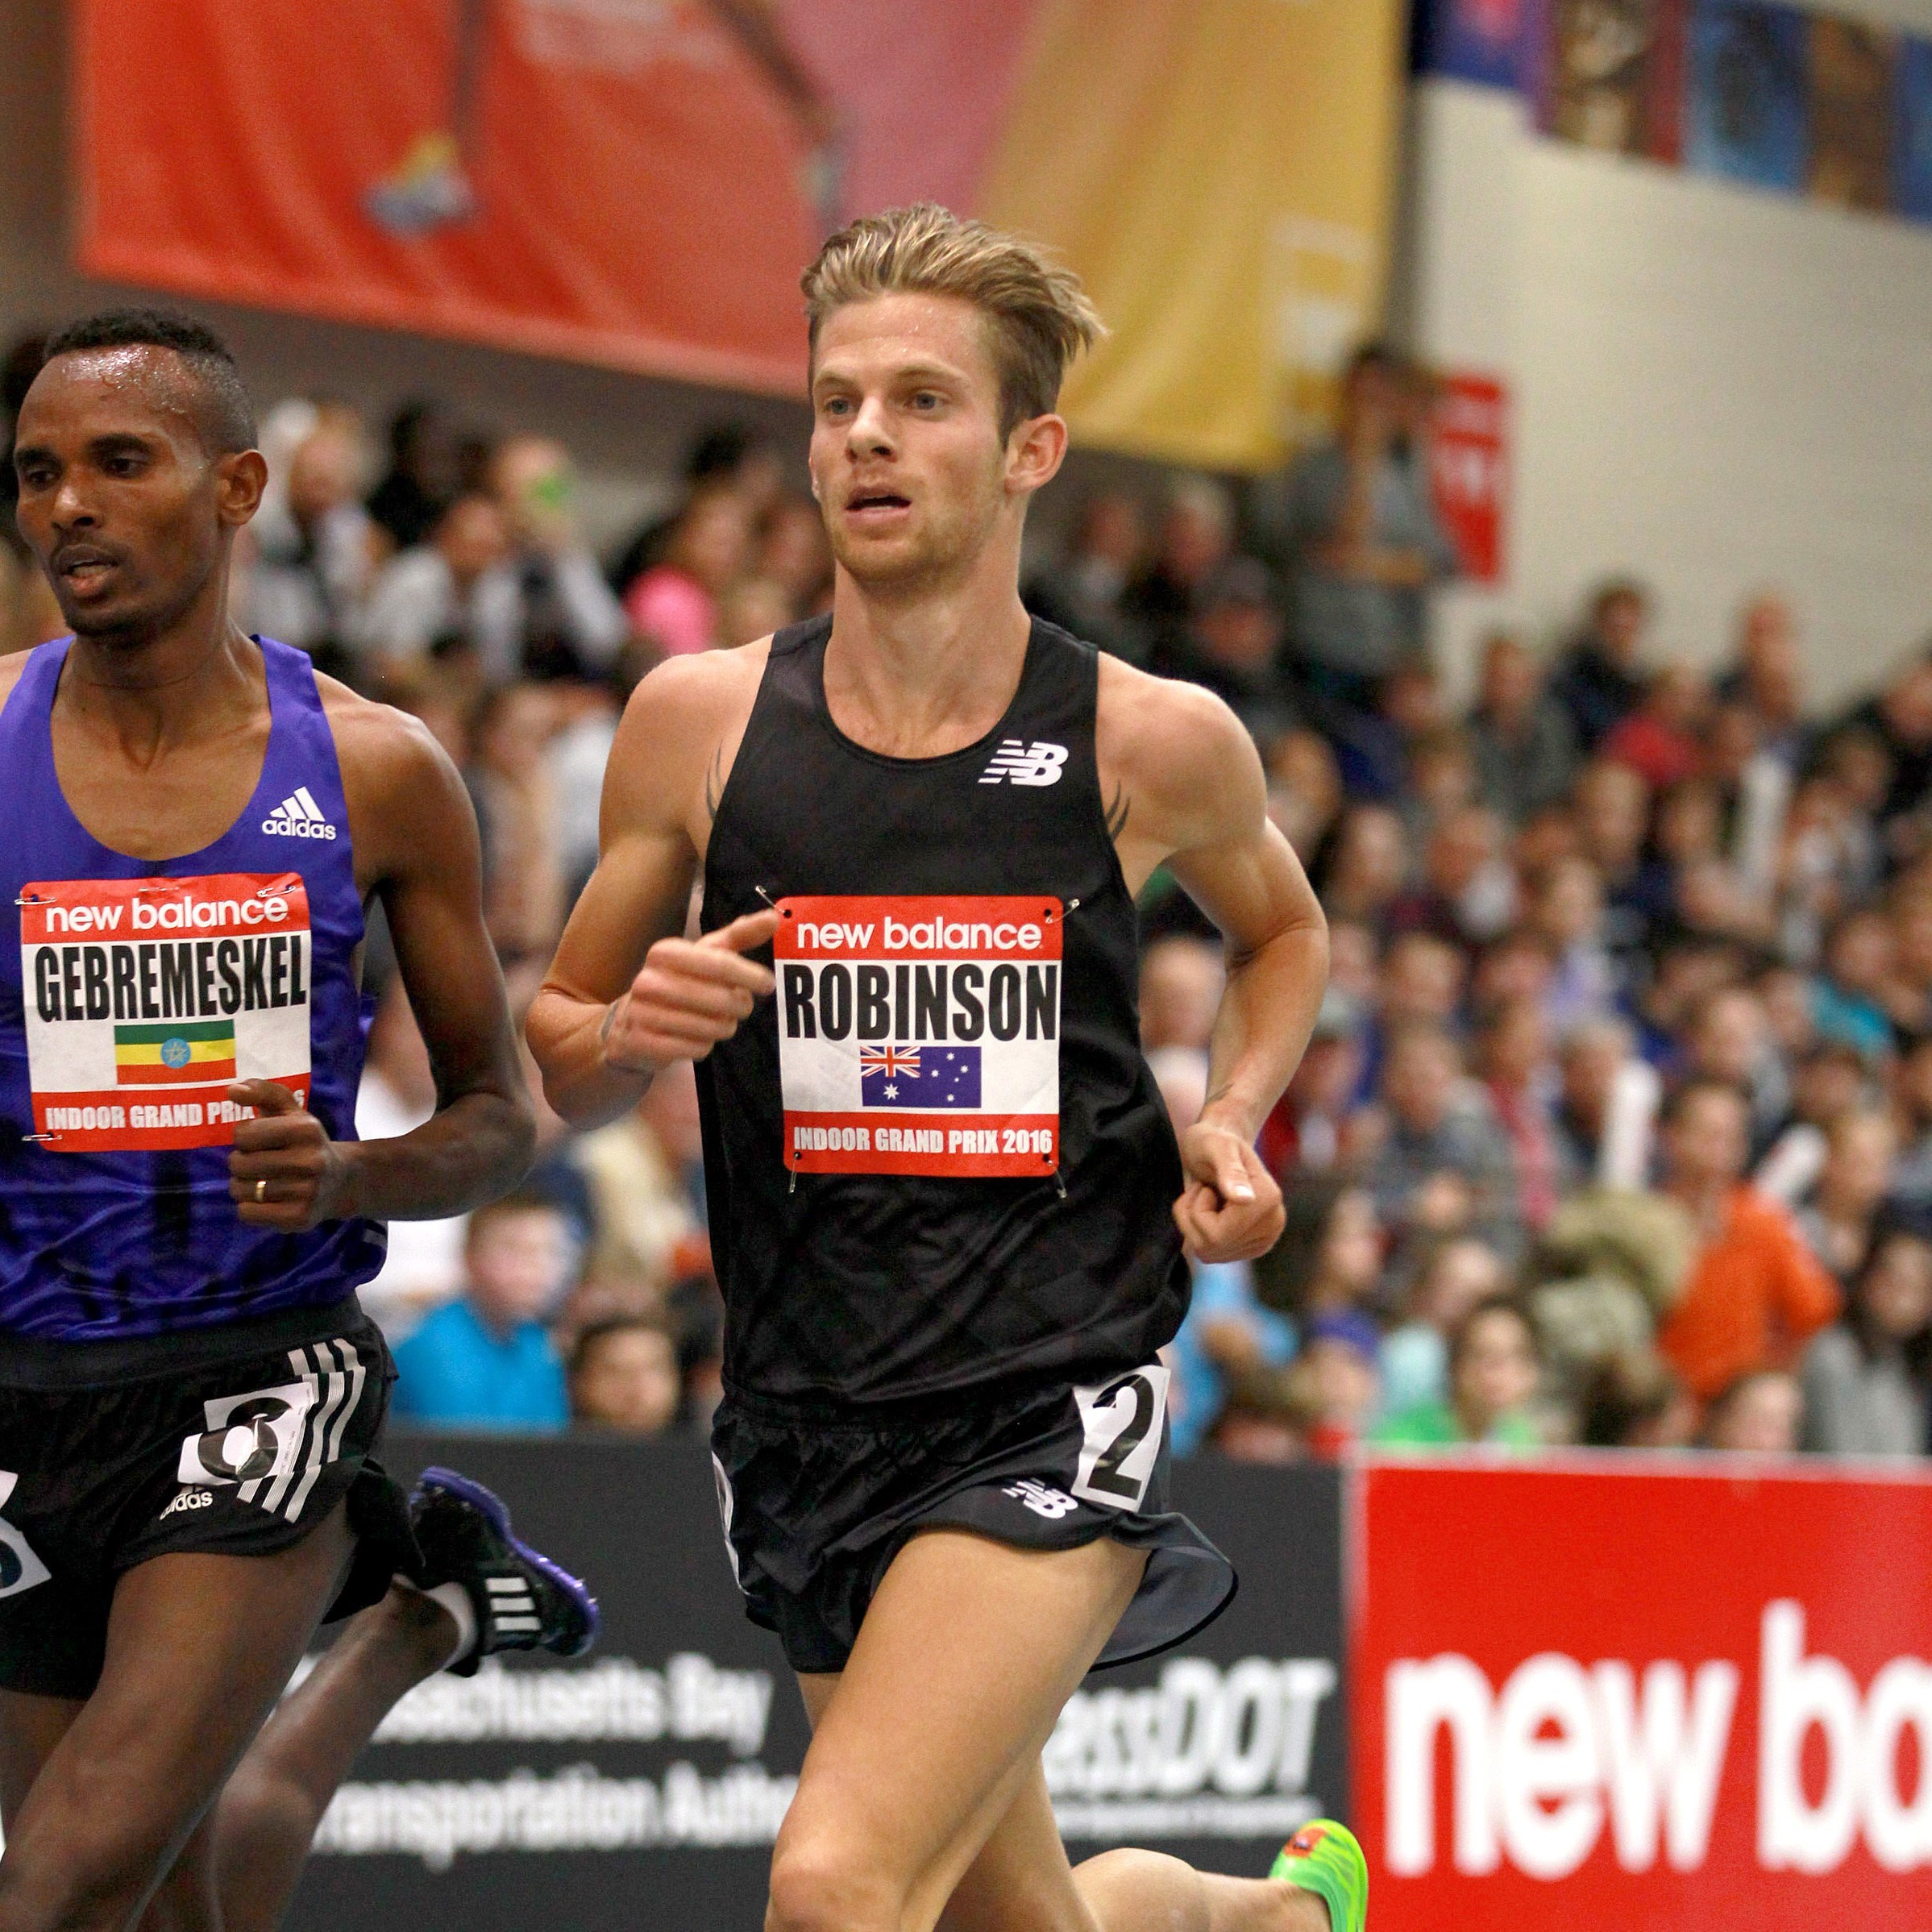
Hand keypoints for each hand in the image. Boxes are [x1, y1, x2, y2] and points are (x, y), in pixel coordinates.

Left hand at [227, 1079, 353, 1229]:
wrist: (342, 1181)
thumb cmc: (306, 1143)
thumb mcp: (292, 1112)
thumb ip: (264, 1093)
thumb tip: (231, 1090)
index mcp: (306, 1129)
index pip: (243, 1133)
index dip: (245, 1137)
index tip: (262, 1141)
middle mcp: (310, 1160)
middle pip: (238, 1163)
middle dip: (241, 1162)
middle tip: (261, 1163)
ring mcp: (306, 1192)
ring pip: (240, 1190)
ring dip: (243, 1186)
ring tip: (263, 1182)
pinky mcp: (298, 1218)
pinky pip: (247, 1213)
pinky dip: (249, 1207)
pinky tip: (267, 1200)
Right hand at [603, 909, 779, 1071]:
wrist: (630, 1023)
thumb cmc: (678, 983)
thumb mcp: (705, 955)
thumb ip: (739, 935)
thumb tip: (773, 917)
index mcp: (665, 953)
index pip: (720, 964)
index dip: (750, 975)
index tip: (768, 984)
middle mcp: (648, 980)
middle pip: (721, 1000)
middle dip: (740, 1006)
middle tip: (741, 1007)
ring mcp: (641, 1013)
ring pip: (711, 1028)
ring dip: (724, 1027)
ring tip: (717, 1021)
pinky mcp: (641, 1043)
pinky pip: (694, 1049)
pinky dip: (703, 1046)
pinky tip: (695, 1038)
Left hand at [1173, 1119, 1284, 1263]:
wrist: (1217, 1146)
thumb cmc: (1212, 1141)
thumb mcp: (1215, 1147)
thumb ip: (1229, 1170)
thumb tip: (1245, 1200)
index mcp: (1268, 1199)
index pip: (1219, 1234)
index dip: (1198, 1210)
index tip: (1205, 1185)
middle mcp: (1272, 1224)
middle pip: (1212, 1246)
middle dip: (1193, 1217)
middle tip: (1202, 1189)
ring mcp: (1264, 1240)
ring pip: (1209, 1252)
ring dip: (1193, 1223)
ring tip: (1206, 1197)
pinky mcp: (1251, 1249)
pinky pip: (1211, 1254)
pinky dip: (1199, 1232)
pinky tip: (1210, 1211)